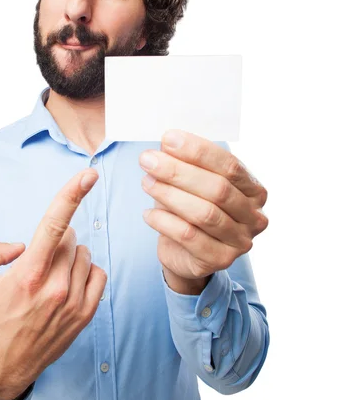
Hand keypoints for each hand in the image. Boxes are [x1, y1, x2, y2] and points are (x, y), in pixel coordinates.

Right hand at [0, 168, 106, 399]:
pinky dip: (85, 270)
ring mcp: (74, 302)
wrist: (4, 367)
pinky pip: (98, 273)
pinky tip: (68, 282)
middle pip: (69, 237)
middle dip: (55, 238)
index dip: (71, 194)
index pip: (53, 224)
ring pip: (84, 253)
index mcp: (28, 274)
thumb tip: (21, 245)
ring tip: (50, 274)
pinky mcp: (86, 314)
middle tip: (39, 259)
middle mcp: (55, 287)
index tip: (89, 173)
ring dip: (69, 255)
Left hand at [139, 129, 267, 286]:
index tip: (168, 139)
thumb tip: (168, 141)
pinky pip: (189, 237)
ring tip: (146, 182)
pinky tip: (148, 213)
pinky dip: (165, 222)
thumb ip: (185, 163)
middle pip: (217, 189)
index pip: (230, 165)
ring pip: (204, 213)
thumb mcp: (191, 183)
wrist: (185, 253)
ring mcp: (241, 241)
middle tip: (148, 160)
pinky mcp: (220, 260)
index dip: (198, 151)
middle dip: (178, 171)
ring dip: (169, 194)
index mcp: (254, 189)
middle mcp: (254, 216)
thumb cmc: (190, 209)